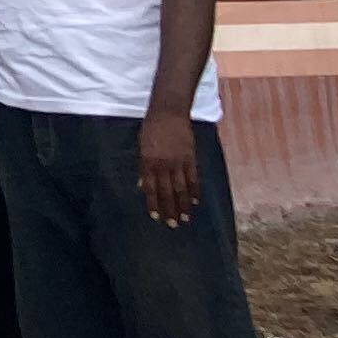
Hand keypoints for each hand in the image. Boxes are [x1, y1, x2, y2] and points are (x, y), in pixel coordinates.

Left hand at [137, 107, 198, 226]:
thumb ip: (143, 167)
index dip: (153, 204)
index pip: (151, 188)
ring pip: (181, 188)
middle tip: (172, 225)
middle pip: (166, 191)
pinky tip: (195, 202)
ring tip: (185, 219)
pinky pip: (193, 178)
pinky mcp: (190, 158)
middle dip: (169, 209)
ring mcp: (178, 162)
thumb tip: (142, 186)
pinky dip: (194, 191)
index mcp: (148, 161)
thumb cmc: (151, 129)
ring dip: (183, 205)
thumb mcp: (142, 146)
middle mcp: (163, 164)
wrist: (168, 113)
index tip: (156, 217)